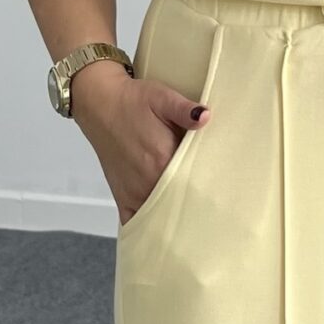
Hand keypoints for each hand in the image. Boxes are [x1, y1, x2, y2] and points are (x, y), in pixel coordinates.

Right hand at [73, 69, 212, 226]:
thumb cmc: (132, 100)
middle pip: (179, 203)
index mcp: (161, 160)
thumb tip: (205, 117)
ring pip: (159, 215)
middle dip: (195, 204)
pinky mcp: (121, 195)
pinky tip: (162, 225)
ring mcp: (133, 192)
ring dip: (174, 215)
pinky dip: (148, 226)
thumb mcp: (161, 97)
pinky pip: (135, 221)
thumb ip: (185, 109)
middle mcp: (147, 181)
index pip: (194, 184)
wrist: (100, 103)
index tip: (222, 188)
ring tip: (194, 215)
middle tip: (213, 204)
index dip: (209, 186)